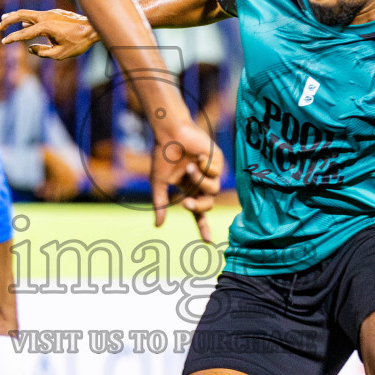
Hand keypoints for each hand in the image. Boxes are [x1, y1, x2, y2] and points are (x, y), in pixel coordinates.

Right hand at [0, 8, 99, 59]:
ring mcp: (50, 13)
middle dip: (8, 20)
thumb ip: (43, 53)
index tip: (4, 42)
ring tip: (4, 20)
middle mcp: (45, 17)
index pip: (24, 33)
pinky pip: (36, 15)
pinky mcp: (54, 13)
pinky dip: (27, 18)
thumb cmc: (78, 43)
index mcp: (45, 27)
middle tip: (0, 27)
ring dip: (15, 16)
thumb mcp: (60, 54)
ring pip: (28, 13)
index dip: (13, 38)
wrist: (93, 29)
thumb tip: (31, 49)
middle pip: (21, 14)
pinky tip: (23, 23)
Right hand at [150, 116, 219, 239]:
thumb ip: (160, 203)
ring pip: (213, 189)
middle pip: (207, 204)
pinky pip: (217, 172)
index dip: (203, 226)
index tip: (207, 241)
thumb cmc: (162, 155)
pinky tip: (199, 156)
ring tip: (190, 167)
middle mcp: (201, 182)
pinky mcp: (217, 160)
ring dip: (200, 180)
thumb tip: (157, 226)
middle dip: (198, 205)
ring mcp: (210, 171)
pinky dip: (206, 166)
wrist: (170, 133)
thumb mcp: (159, 182)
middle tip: (186, 203)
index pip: (198, 212)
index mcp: (189, 189)